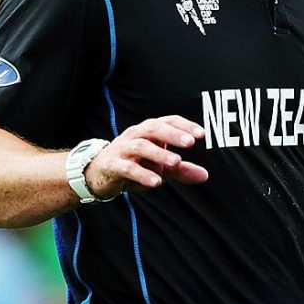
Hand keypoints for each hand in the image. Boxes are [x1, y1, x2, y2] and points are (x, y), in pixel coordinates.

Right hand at [84, 115, 208, 198]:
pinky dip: (142, 174)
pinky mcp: (112, 165)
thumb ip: (181, 170)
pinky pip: (127, 168)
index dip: (184, 125)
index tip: (202, 134)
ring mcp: (122, 150)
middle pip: (153, 128)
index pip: (167, 121)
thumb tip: (205, 175)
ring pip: (140, 146)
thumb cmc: (134, 165)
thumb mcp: (160, 167)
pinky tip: (156, 182)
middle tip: (190, 142)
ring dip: (159, 153)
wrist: (98, 174)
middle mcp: (135, 136)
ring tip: (176, 162)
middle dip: (172, 134)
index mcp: (148, 132)